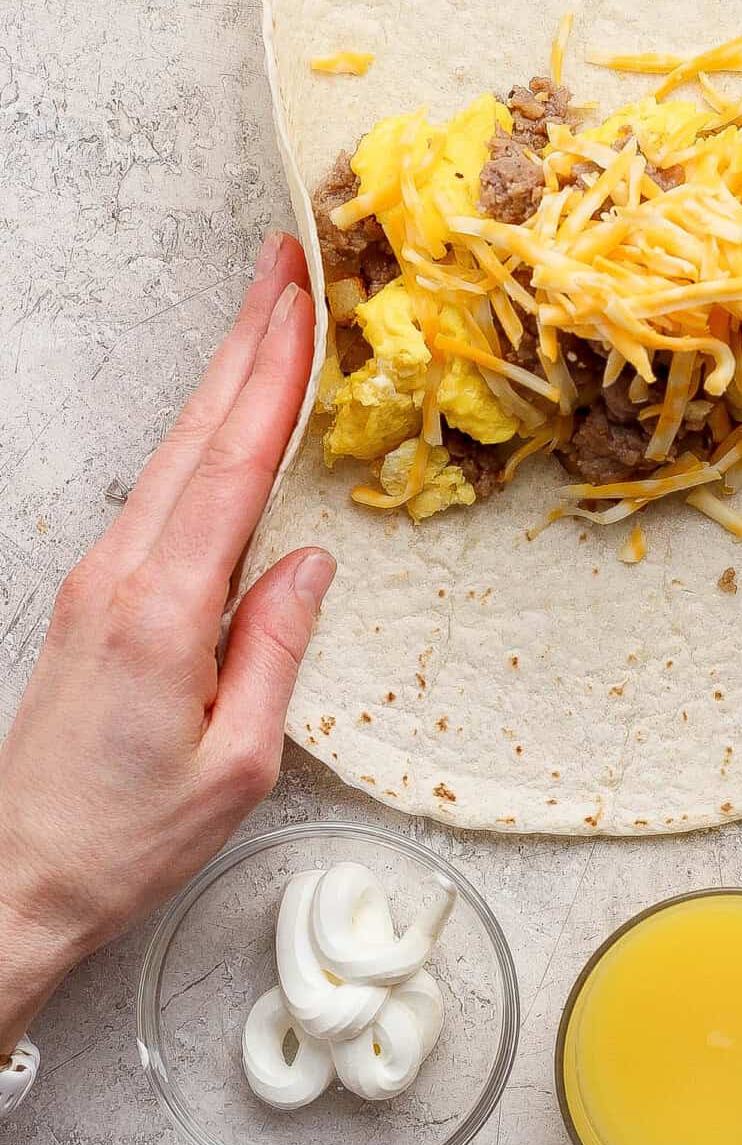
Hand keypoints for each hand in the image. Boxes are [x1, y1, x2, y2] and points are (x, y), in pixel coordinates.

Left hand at [0, 232, 332, 1053]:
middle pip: (197, 432)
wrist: (15, 879)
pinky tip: (229, 419)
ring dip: (225, 377)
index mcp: (163, 611)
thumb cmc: (125, 838)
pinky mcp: (96, 596)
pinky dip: (206, 435)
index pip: (233, 467)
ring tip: (268, 319)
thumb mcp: (236, 764)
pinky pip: (163, 492)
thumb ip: (275, 649)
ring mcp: (101, 580)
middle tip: (283, 265)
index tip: (302, 306)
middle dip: (246, 339)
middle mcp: (123, 576)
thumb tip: (310, 563)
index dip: (272, 378)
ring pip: (176, 453)